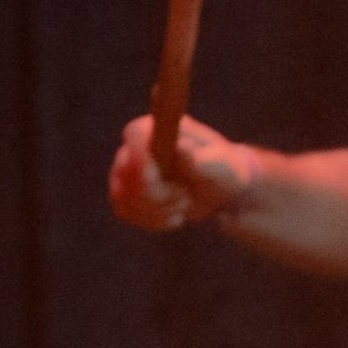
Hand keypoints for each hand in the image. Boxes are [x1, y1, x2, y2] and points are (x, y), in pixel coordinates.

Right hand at [107, 110, 257, 230]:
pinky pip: (125, 211)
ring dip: (158, 210)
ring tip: (183, 204)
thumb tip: (181, 146)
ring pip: (123, 196)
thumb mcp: (220, 167)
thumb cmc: (224, 172)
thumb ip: (200, 160)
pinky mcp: (125, 191)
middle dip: (157, 195)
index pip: (135, 137)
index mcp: (156, 127)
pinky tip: (173, 216)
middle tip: (185, 197)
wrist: (222, 191)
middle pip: (126, 172)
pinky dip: (152, 220)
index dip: (145, 163)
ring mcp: (125, 169)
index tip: (163, 180)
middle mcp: (133, 145)